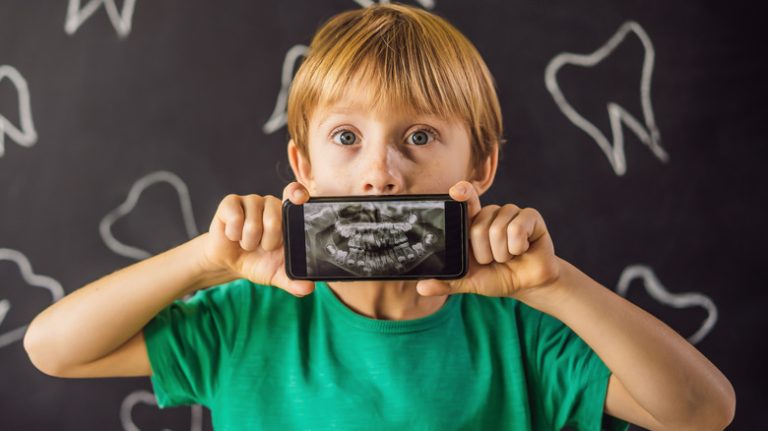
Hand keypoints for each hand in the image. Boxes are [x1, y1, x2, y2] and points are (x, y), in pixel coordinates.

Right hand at [199, 182, 314, 296]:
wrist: (230, 263)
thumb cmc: (258, 262)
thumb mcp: (277, 274)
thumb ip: (293, 281)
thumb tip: (308, 288)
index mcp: (288, 215)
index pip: (296, 194)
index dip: (297, 193)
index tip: (300, 198)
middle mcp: (271, 204)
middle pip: (274, 220)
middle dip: (267, 242)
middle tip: (263, 246)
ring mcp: (251, 201)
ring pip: (253, 223)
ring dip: (249, 242)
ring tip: (248, 242)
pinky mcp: (231, 202)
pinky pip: (234, 218)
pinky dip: (234, 234)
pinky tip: (234, 236)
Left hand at [416, 180, 561, 298]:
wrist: (528, 284)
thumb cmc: (498, 277)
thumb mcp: (470, 282)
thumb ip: (447, 282)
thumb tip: (421, 287)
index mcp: (474, 224)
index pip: (465, 201)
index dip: (462, 193)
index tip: (456, 191)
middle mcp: (491, 214)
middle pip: (479, 227)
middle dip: (486, 253)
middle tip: (494, 259)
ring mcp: (511, 213)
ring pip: (498, 229)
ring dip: (503, 253)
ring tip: (509, 256)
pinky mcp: (530, 216)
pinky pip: (517, 228)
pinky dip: (517, 247)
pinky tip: (522, 249)